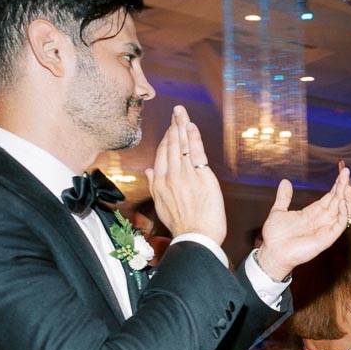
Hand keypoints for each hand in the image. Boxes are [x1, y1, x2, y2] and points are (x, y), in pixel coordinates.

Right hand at [145, 106, 225, 245]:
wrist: (196, 237)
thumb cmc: (183, 226)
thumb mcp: (162, 206)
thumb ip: (154, 185)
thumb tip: (149, 170)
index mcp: (159, 183)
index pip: (162, 155)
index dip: (166, 139)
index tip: (170, 128)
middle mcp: (170, 176)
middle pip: (171, 146)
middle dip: (173, 126)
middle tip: (177, 111)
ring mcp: (185, 175)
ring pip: (182, 146)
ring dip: (182, 126)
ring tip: (182, 112)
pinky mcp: (201, 176)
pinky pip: (195, 151)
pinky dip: (193, 137)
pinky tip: (191, 125)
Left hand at [258, 164, 350, 280]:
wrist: (272, 252)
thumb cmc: (275, 236)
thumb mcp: (278, 211)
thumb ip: (284, 197)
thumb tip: (285, 181)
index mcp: (312, 212)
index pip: (330, 196)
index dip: (337, 184)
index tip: (342, 171)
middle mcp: (322, 219)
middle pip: (338, 200)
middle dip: (343, 186)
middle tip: (347, 172)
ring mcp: (326, 228)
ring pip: (343, 211)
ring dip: (347, 198)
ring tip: (347, 185)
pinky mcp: (327, 238)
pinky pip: (340, 224)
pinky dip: (344, 213)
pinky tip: (341, 201)